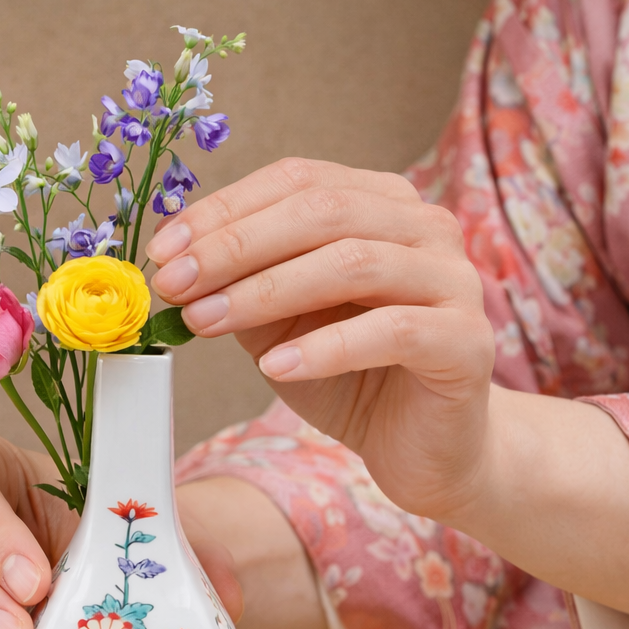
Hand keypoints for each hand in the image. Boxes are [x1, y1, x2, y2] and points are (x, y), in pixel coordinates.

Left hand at [146, 158, 493, 522]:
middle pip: (321, 212)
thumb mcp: (281, 325)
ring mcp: (453, 280)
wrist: (423, 447)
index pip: (296, 181)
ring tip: (206, 322)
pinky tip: (276, 368)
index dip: (222, 210)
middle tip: (175, 284)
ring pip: (353, 262)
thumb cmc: (352, 379)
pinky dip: (326, 347)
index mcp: (381, 206)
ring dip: (266, 291)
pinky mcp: (466, 341)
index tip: (163, 251)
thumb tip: (175, 265)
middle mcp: (424, 227)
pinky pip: (392, 330)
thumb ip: (243, 287)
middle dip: (235, 246)